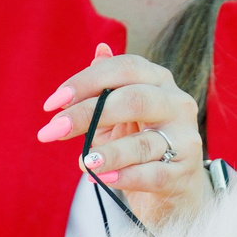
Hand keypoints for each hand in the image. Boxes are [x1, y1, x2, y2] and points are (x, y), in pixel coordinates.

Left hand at [37, 44, 208, 226]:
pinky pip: (154, 174)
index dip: (87, 81)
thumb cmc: (140, 142)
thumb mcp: (119, 114)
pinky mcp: (184, 173)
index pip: (125, 68)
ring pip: (144, 143)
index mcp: (159, 81)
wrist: (174, 186)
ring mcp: (184, 140)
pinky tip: (103, 177)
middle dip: (88, 113)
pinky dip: (126, 176)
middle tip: (54, 130)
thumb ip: (107, 87)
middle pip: (134, 99)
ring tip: (83, 162)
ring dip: (108, 153)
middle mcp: (177, 104)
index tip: (51, 104)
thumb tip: (100, 50)